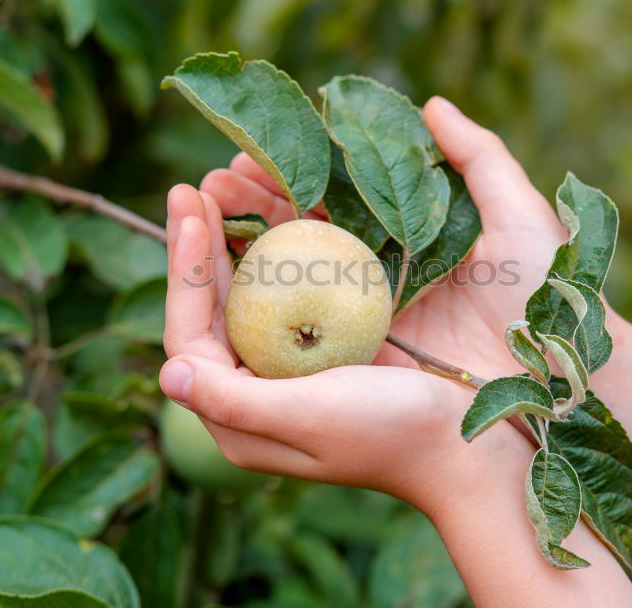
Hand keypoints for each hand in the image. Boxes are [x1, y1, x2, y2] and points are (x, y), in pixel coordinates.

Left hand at [158, 184, 530, 516]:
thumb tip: (166, 375)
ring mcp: (289, 367)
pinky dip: (280, 250)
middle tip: (192, 185)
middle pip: (211, 308)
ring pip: (246, 294)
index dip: (185, 272)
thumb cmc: (391, 434)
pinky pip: (288, 291)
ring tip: (224, 185)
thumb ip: (235, 402)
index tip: (192, 209)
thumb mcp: (311, 417)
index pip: (191, 334)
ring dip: (234, 240)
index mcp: (238, 417)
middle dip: (199, 246)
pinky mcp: (324, 348)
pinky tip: (277, 210)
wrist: (465, 446)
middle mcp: (254, 391)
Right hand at [199, 96, 573, 379]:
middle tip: (210, 183)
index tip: (245, 151)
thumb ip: (479, 156)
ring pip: (288, 276)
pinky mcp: (357, 360)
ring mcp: (363, 320)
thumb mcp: (519, 216)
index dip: (287, 172)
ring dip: (241, 246)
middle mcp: (377, 275)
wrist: (563, 381)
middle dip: (249, 204)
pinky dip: (259, 304)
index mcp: (406, 238)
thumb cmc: (548, 296)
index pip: (332, 196)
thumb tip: (432, 106)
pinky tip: (225, 277)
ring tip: (204, 213)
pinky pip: (298, 330)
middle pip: (299, 232)